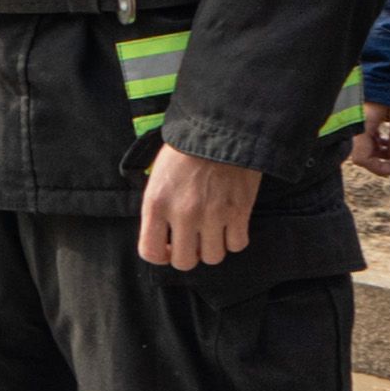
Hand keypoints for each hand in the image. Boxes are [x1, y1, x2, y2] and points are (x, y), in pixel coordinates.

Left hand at [135, 143, 265, 271]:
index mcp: (156, 203)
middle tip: (194, 241)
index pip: (150, 252)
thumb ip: (157, 207)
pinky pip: (237, 245)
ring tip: (213, 232)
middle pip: (184, 262)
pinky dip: (235, 239)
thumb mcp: (157, 176)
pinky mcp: (239, 212)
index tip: (168, 248)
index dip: (160, 256)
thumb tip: (162, 234)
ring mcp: (212, 215)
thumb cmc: (185, 150)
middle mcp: (182, 214)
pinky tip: (231, 225)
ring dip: (213, 248)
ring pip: (213, 257)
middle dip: (189, 254)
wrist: (220, 129)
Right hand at [350, 97, 389, 180]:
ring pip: (370, 147)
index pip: (362, 159)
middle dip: (387, 161)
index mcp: (362, 126)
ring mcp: (359, 123)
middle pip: (366, 155)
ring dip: (388, 152)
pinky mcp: (364, 119)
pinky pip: (372, 138)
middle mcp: (356, 127)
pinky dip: (385, 142)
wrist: (387, 67)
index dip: (380, 168)